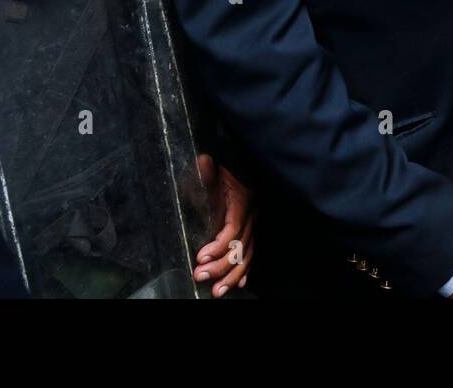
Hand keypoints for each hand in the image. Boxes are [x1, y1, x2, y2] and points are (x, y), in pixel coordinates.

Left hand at [194, 155, 255, 297]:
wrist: (239, 166)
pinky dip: (245, 270)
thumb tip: (204, 162)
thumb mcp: (213, 169)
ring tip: (217, 291)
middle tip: (201, 276)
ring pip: (247, 254)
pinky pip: (250, 253)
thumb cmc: (223, 169)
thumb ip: (208, 170)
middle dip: (221, 267)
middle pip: (240, 247)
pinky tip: (238, 284)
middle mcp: (250, 215)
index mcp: (242, 201)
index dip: (219, 245)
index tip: (201, 256)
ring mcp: (252, 224)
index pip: (233, 229)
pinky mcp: (249, 230)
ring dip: (232, 275)